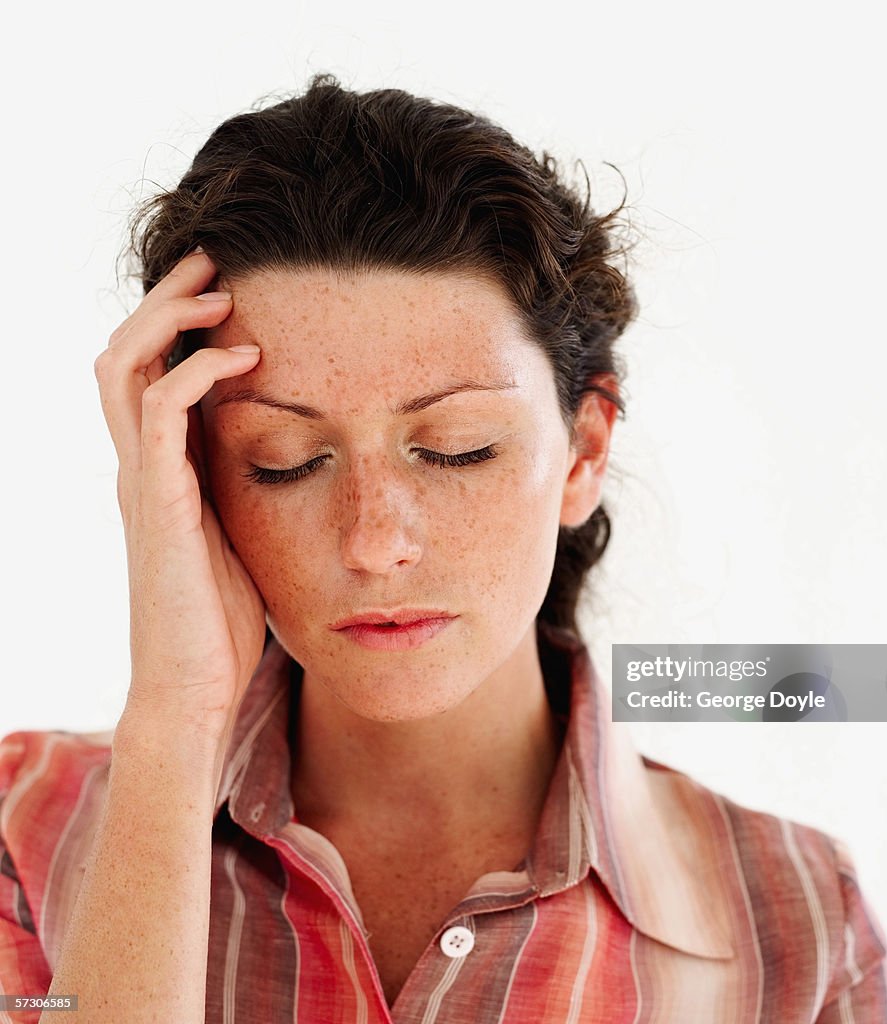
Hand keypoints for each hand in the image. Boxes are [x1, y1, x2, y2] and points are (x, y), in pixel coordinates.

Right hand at [95, 250, 266, 743]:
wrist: (196, 685)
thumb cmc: (225, 618)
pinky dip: (197, 373)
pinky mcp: (156, 503)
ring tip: (224, 291)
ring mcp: (141, 482)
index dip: (175, 324)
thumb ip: (243, 489)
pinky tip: (246, 358)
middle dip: (164, 300)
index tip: (225, 288)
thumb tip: (291, 455)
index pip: (148, 374)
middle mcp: (139, 466)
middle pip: (124, 353)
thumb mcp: (239, 534)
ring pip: (124, 368)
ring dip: (170, 319)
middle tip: (215, 262)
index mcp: (160, 471)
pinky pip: (160, 414)